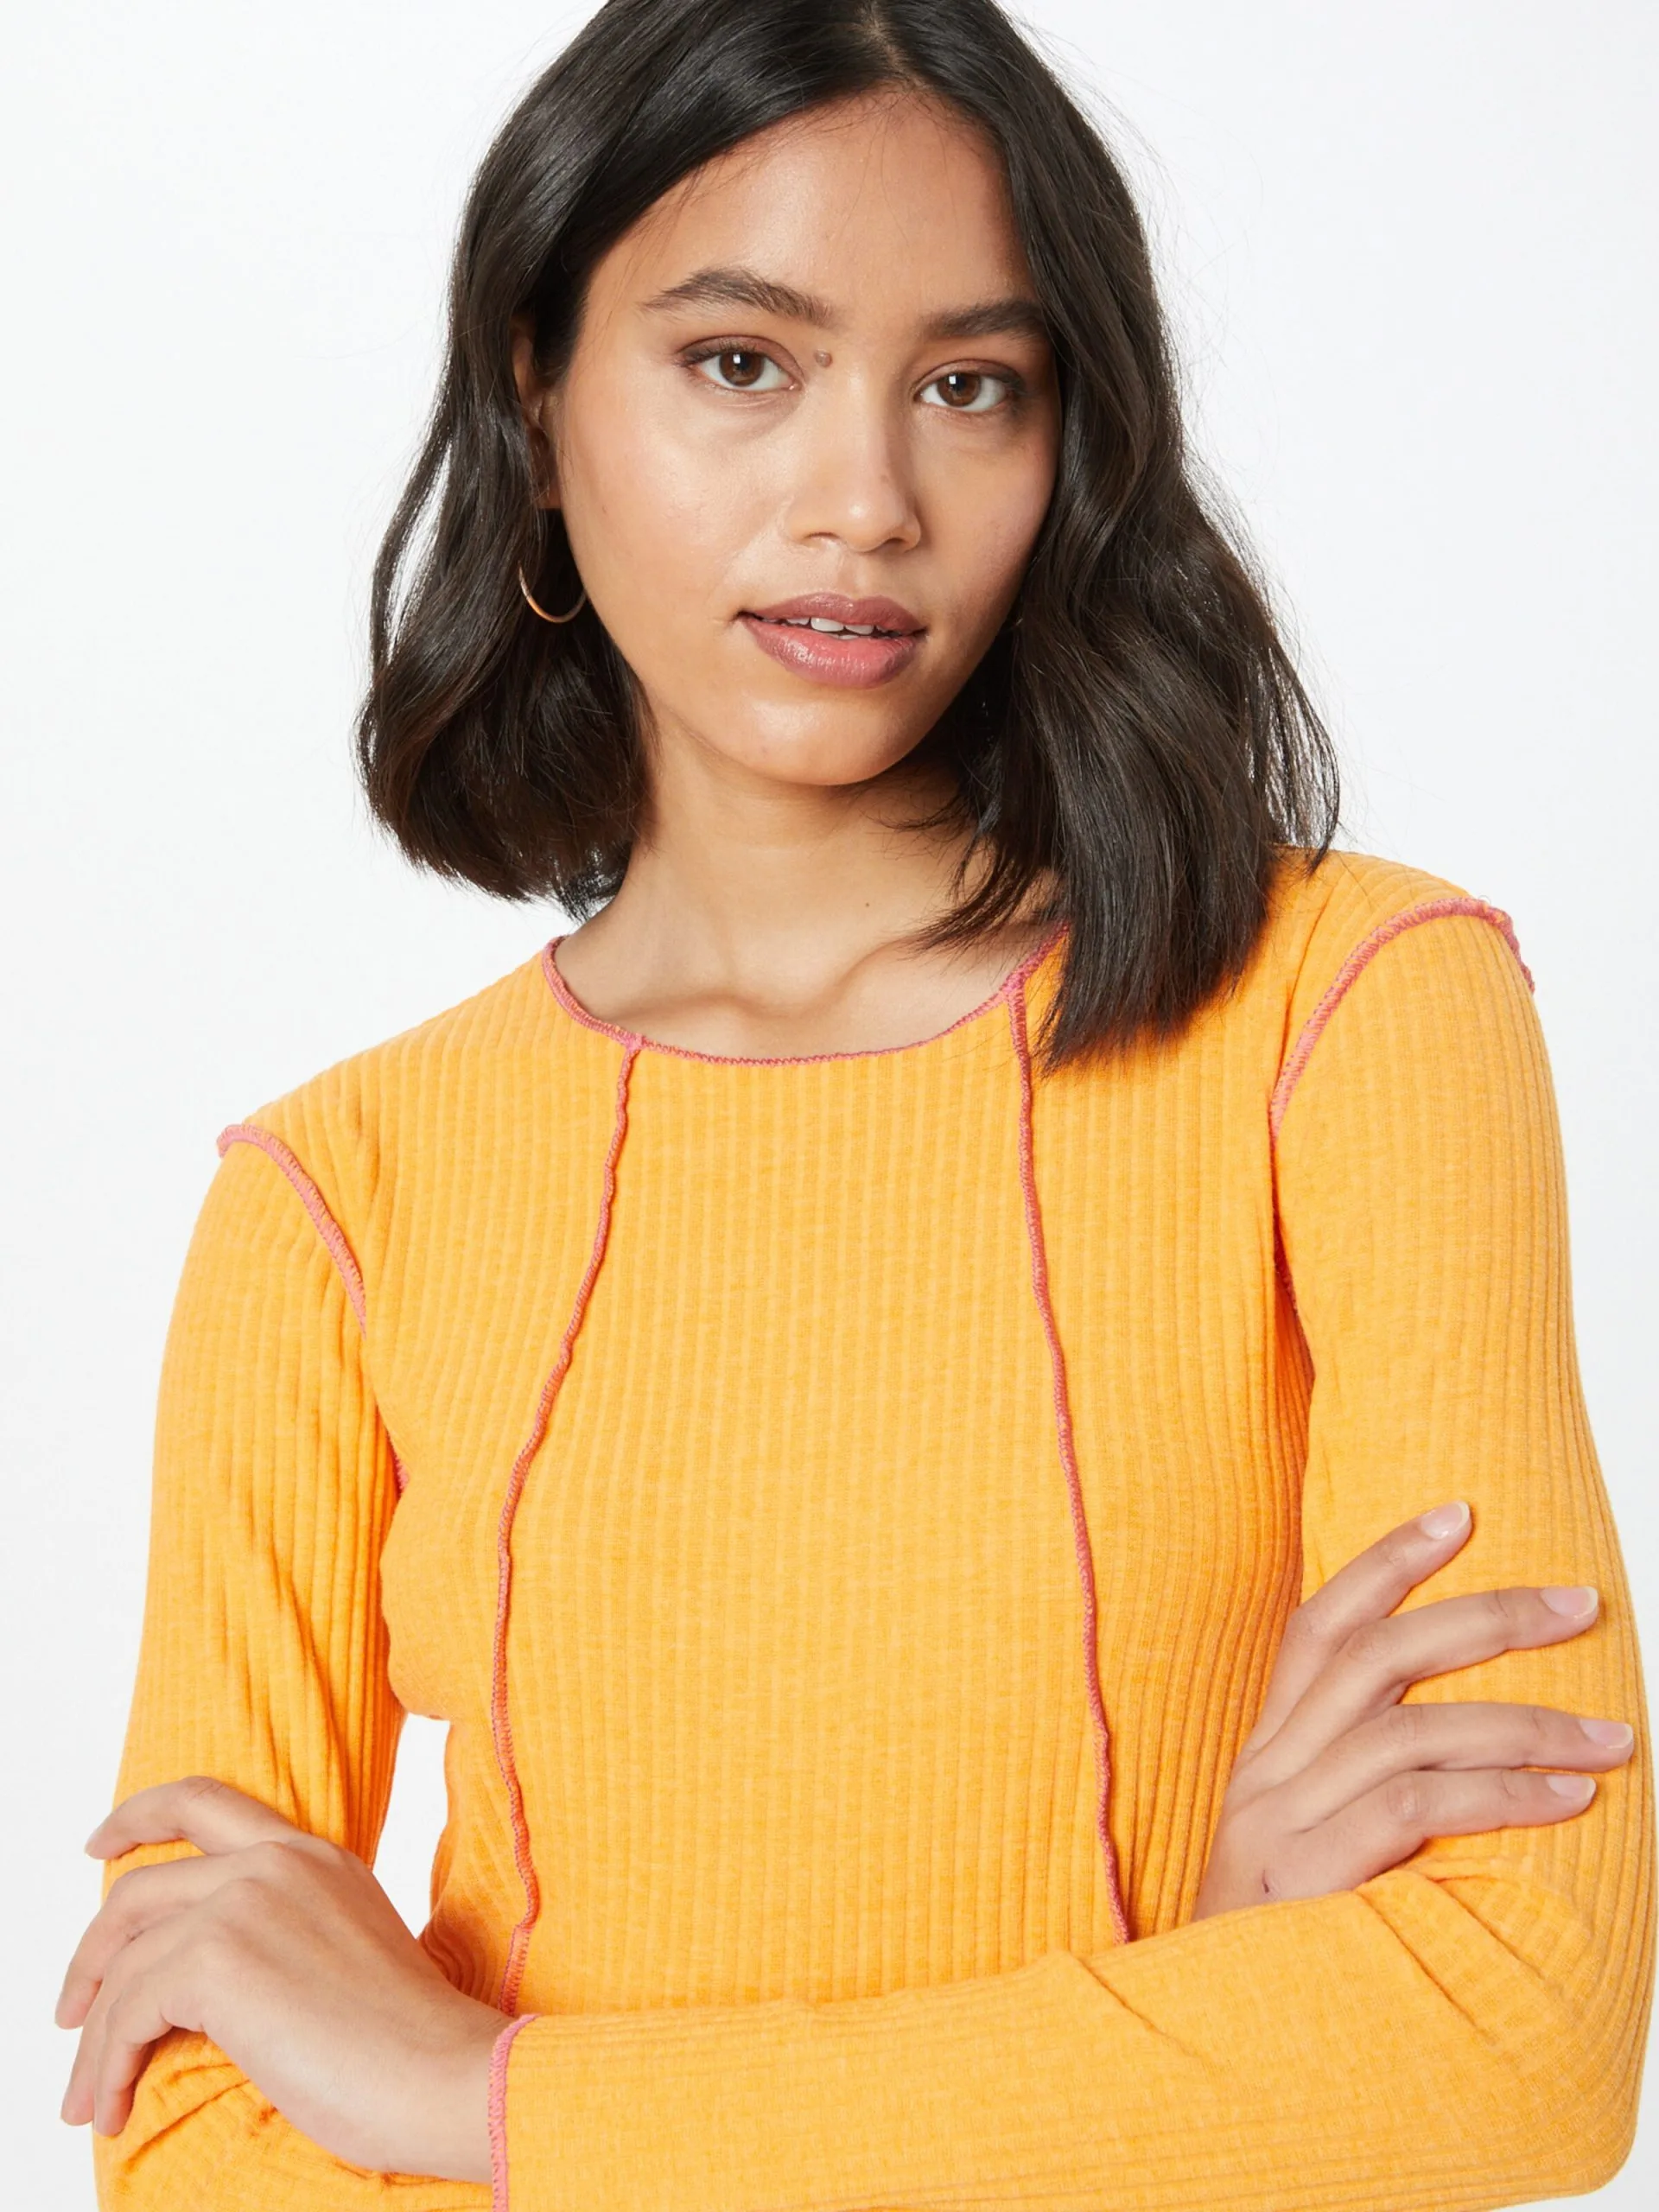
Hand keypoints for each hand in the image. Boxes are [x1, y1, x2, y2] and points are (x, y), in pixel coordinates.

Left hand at [55, 1776, 503, 2181]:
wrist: (443, 2074)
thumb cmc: (404, 2046)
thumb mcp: (341, 1960)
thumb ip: (282, 1936)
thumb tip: (201, 1981)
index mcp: (315, 1856)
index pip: (208, 1803)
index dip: (139, 1815)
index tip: (98, 1846)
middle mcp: (277, 1863)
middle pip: (139, 1886)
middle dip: (89, 1956)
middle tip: (71, 2012)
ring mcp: (245, 1902)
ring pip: (126, 1962)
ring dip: (93, 2039)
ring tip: (88, 2097)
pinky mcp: (218, 1959)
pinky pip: (126, 2012)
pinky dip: (105, 2065)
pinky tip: (112, 2106)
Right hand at [1192, 1500, 1636, 1919]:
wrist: (1200, 2051)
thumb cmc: (1284, 1951)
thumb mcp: (1308, 1851)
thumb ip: (1364, 1792)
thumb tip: (1478, 1740)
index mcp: (1267, 1753)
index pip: (1320, 1624)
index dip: (1387, 1561)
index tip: (1460, 1511)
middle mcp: (1267, 1771)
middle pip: (1376, 1654)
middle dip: (1487, 1615)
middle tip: (1581, 1602)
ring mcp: (1279, 1821)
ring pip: (1410, 1728)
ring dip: (1525, 1721)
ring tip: (1613, 1736)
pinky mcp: (1305, 1877)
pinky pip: (1415, 1808)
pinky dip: (1500, 1792)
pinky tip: (1565, 1798)